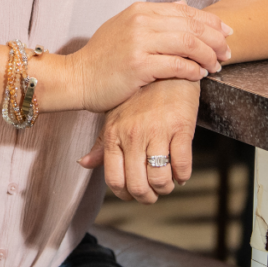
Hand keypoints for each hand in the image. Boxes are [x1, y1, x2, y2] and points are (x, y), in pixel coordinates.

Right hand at [65, 1, 229, 112]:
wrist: (77, 77)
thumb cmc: (103, 57)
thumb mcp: (126, 26)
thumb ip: (156, 16)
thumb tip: (184, 4)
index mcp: (140, 10)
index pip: (185, 11)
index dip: (210, 22)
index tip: (226, 33)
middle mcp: (140, 21)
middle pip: (191, 26)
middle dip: (215, 39)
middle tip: (227, 52)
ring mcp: (138, 42)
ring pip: (188, 43)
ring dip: (208, 56)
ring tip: (216, 66)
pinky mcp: (138, 65)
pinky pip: (176, 65)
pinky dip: (193, 70)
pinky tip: (199, 75)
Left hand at [78, 78, 199, 202]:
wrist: (165, 68)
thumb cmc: (138, 95)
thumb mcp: (114, 116)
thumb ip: (101, 143)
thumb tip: (84, 164)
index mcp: (114, 133)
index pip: (114, 179)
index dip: (125, 194)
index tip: (134, 193)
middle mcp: (134, 134)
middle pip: (138, 186)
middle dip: (148, 197)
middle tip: (154, 192)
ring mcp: (157, 131)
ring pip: (161, 179)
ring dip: (166, 187)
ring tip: (168, 180)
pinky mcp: (181, 127)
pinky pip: (183, 166)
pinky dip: (183, 175)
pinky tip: (181, 171)